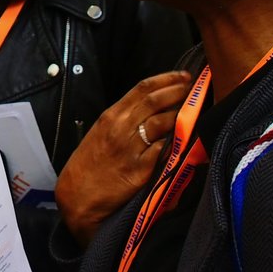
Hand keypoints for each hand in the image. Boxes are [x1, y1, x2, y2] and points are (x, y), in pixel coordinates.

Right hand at [55, 70, 191, 246]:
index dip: (166, 79)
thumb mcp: (100, 133)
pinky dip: (175, 142)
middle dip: (179, 91)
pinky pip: (164, 150)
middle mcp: (121, 128)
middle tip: (194, 87)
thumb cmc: (88, 164)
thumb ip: (123, 120)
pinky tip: (186, 138)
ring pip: (163, 123)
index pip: (142, 89)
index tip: (183, 76)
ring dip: (181, 114)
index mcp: (110, 116)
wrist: (78, 195)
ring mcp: (131, 149)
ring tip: (194, 110)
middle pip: (155, 101)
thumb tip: (152, 110)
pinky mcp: (141, 170)